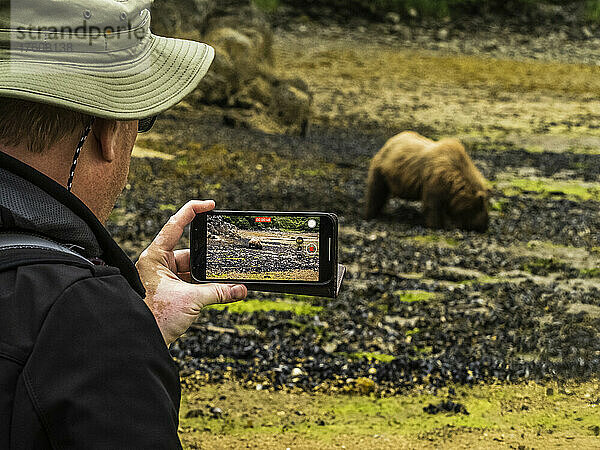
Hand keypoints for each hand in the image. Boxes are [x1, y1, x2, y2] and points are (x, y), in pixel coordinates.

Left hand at [136, 200, 246, 345]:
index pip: (175, 225)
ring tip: (222, 281)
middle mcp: (157, 264)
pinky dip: (204, 286)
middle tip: (223, 257)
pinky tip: (217, 291)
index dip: (193, 210)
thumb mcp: (191, 300)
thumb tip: (240, 289)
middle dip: (207, 257)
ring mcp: (163, 279)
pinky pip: (191, 282)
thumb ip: (218, 291)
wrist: (140, 343)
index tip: (210, 205)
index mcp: (155, 257)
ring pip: (192, 269)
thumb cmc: (154, 318)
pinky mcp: (169, 292)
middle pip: (189, 251)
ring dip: (207, 276)